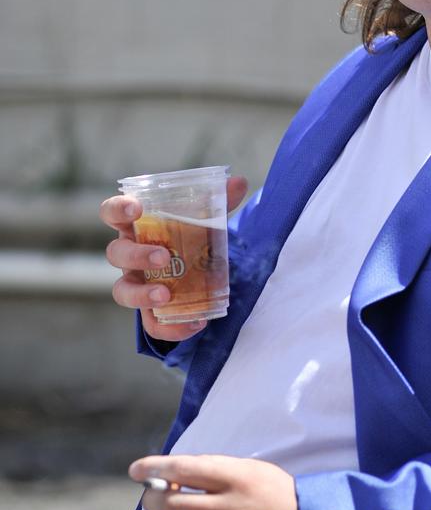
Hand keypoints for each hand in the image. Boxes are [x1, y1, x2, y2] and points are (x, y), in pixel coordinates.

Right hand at [100, 176, 248, 341]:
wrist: (194, 269)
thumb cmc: (188, 235)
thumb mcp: (204, 218)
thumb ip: (219, 201)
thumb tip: (239, 182)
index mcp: (136, 225)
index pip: (112, 212)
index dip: (117, 209)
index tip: (135, 208)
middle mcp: (129, 254)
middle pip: (116, 253)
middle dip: (137, 255)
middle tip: (163, 256)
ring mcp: (136, 283)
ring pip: (122, 291)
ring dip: (141, 294)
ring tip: (165, 296)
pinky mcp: (149, 311)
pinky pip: (151, 324)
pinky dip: (170, 328)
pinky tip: (195, 323)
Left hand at [129, 454, 302, 509]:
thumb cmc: (280, 498)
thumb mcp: (254, 472)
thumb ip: (217, 472)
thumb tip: (174, 477)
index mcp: (238, 477)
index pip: (185, 468)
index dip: (155, 468)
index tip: (136, 469)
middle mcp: (231, 508)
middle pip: (171, 505)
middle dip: (155, 500)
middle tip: (154, 499)